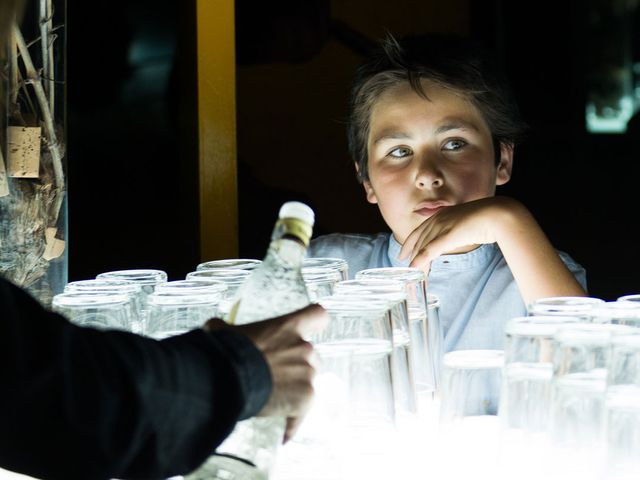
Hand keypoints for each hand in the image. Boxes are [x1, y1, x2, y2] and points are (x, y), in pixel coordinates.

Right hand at [204, 304, 328, 441]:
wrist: (229, 379)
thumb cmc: (228, 353)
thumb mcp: (225, 332)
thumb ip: (227, 329)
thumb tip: (214, 328)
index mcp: (288, 327)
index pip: (317, 315)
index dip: (314, 322)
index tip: (310, 329)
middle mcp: (303, 348)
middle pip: (312, 355)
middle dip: (299, 365)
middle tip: (278, 375)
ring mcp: (307, 374)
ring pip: (310, 382)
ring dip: (296, 390)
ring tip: (275, 400)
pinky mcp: (306, 399)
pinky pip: (301, 413)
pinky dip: (292, 423)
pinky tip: (282, 433)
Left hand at [399, 196, 517, 272]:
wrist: (497, 214)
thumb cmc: (486, 219)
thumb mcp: (464, 224)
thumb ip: (455, 231)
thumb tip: (453, 240)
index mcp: (441, 215)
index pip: (419, 231)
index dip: (409, 244)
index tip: (403, 255)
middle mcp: (438, 219)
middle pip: (419, 241)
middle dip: (412, 257)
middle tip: (408, 271)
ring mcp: (442, 226)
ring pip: (423, 247)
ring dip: (418, 262)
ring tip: (416, 275)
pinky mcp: (448, 235)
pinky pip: (429, 250)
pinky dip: (421, 260)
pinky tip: (416, 269)